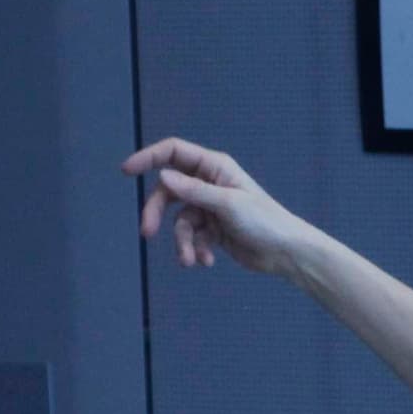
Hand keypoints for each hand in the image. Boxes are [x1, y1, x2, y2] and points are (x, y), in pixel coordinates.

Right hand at [124, 137, 309, 275]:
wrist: (285, 253)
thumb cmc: (264, 221)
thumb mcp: (227, 204)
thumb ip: (194, 191)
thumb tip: (163, 176)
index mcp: (214, 167)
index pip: (173, 152)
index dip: (148, 158)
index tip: (126, 170)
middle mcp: (209, 183)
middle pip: (168, 191)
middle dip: (157, 213)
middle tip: (147, 232)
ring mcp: (209, 207)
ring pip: (179, 221)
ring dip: (182, 242)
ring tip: (190, 261)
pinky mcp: (212, 229)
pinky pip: (192, 238)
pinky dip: (197, 250)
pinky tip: (208, 261)